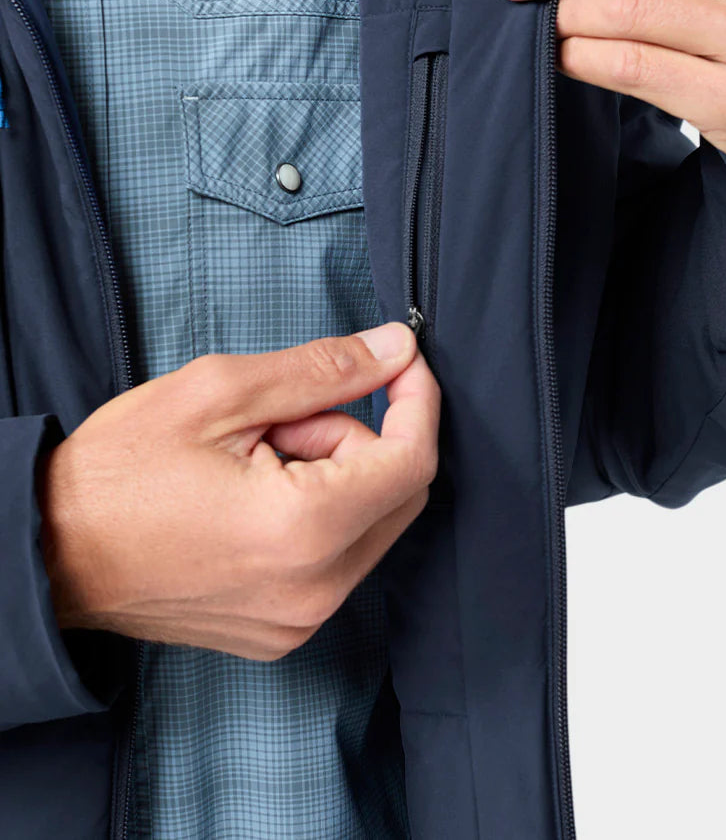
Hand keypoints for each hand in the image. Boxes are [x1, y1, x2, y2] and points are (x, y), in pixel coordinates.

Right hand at [38, 323, 438, 660]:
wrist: (52, 553)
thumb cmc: (119, 473)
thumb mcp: (218, 394)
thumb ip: (322, 370)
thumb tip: (396, 349)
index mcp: (303, 531)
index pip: (412, 460)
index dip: (418, 400)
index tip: (402, 363)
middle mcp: (315, 590)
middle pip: (399, 492)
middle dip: (359, 436)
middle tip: (283, 419)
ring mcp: (301, 621)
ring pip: (372, 522)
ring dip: (334, 475)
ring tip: (255, 462)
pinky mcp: (286, 632)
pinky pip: (341, 559)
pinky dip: (319, 516)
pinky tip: (255, 502)